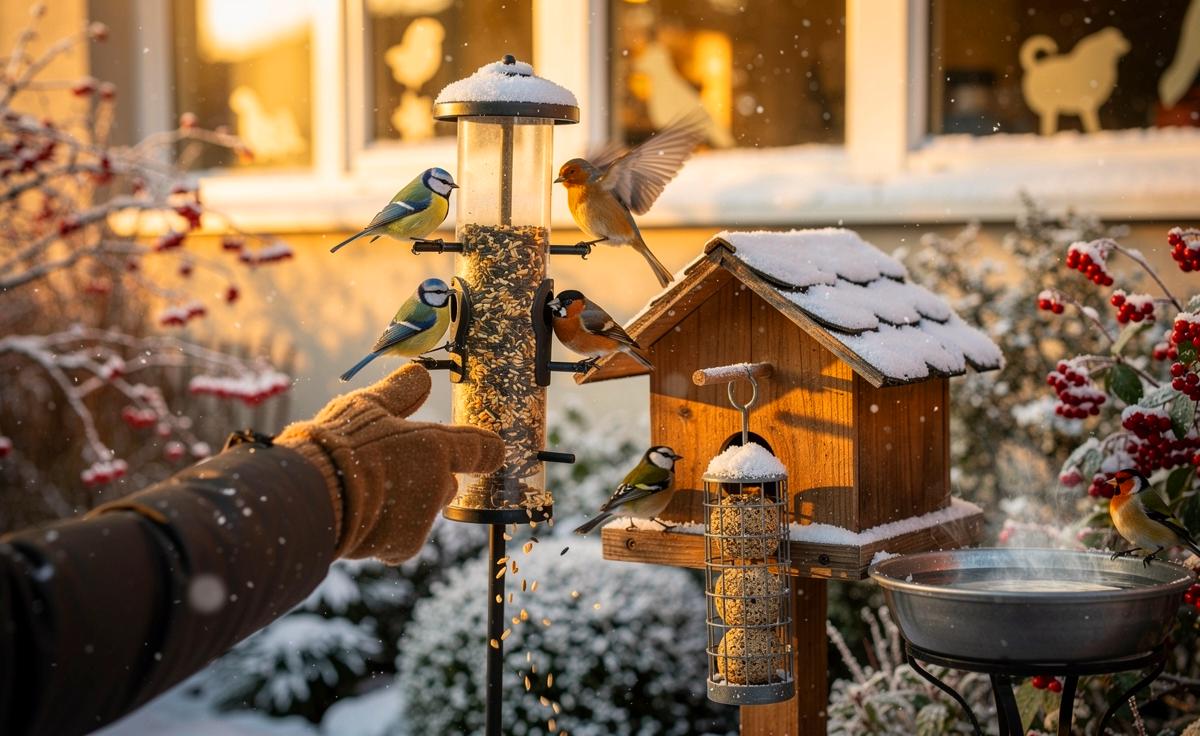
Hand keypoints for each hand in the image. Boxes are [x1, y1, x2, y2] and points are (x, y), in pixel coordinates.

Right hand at [277, 363, 501, 563]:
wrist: (314, 493)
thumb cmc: (341, 443)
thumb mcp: (369, 405)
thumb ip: (401, 391)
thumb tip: (421, 371)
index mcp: (436, 446)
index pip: (478, 448)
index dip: (487, 449)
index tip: (494, 451)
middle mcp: (438, 484)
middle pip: (446, 484)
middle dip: (425, 480)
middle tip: (390, 470)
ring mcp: (423, 518)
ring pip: (423, 512)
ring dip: (403, 504)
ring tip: (366, 492)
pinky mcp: (404, 546)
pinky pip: (401, 538)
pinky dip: (385, 530)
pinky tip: (360, 515)